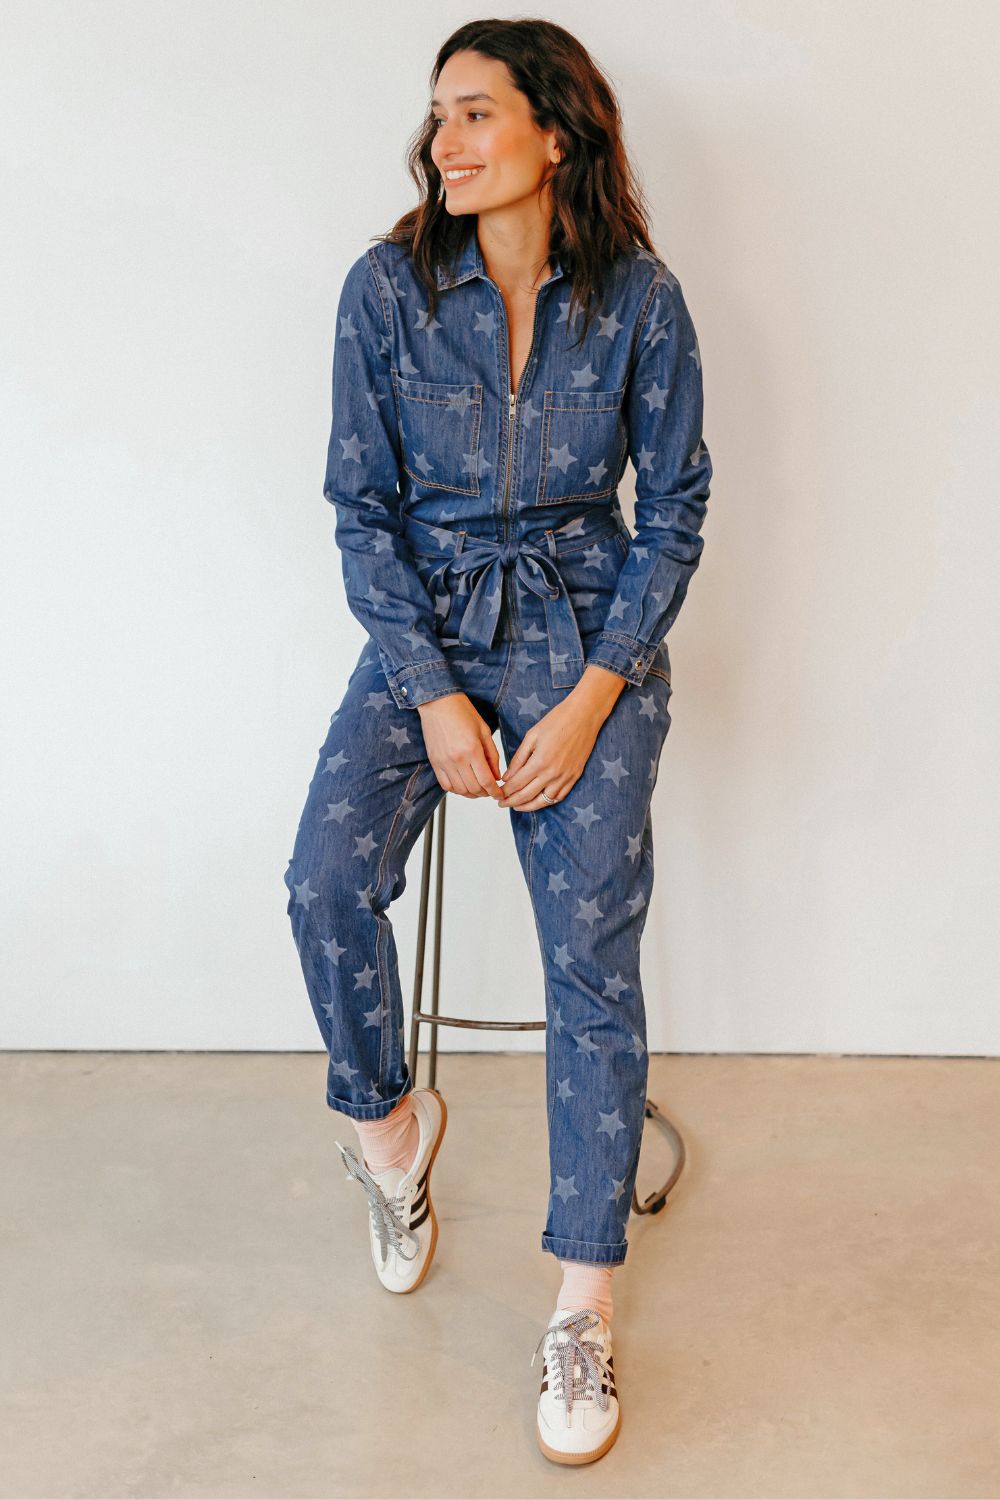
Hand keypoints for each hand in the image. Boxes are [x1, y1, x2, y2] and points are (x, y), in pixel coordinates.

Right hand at [417, 692, 504, 799]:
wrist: (437, 703)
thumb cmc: (461, 711)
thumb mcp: (484, 731)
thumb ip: (492, 755)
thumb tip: (497, 776)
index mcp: (472, 749)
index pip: (486, 781)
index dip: (495, 792)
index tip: (500, 795)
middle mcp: (456, 759)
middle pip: (473, 789)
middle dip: (485, 793)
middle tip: (491, 791)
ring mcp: (443, 762)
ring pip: (460, 790)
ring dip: (471, 794)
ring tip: (478, 789)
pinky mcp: (434, 762)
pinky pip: (445, 785)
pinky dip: (456, 790)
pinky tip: (464, 785)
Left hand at [497, 667, 625, 812]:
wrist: (584, 715)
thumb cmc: (557, 720)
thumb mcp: (532, 736)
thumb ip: (518, 759)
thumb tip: (507, 777)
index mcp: (539, 762)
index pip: (516, 784)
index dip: (505, 792)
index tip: (497, 793)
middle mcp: (552, 773)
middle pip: (527, 796)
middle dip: (511, 802)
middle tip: (501, 804)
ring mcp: (565, 777)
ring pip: (543, 801)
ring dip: (528, 806)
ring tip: (517, 806)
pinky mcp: (575, 776)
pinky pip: (559, 796)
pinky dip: (547, 802)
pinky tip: (538, 801)